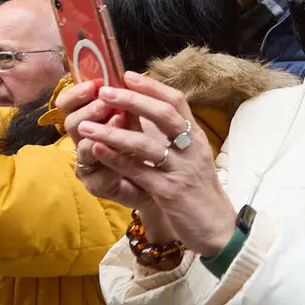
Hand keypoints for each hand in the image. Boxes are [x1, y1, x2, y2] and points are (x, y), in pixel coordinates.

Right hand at [56, 79, 138, 203]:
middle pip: (70, 123)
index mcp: (88, 120)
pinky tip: (123, 155)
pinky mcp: (96, 185)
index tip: (95, 84)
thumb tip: (128, 77)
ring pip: (81, 148)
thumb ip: (129, 102)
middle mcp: (83, 140)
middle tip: (106, 103)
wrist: (159, 179)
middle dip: (88, 111)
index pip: (67, 104)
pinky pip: (96, 175)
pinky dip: (110, 162)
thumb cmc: (147, 144)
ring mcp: (87, 164)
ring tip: (117, 120)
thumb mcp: (139, 117)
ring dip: (100, 133)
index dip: (75, 93)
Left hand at [76, 72, 235, 255]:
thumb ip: (175, 140)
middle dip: (132, 100)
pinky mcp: (170, 193)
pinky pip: (139, 172)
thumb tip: (148, 116)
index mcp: (197, 138)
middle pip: (164, 115)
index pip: (177, 102)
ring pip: (146, 145)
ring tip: (87, 125)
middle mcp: (192, 150)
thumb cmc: (200, 194)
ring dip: (113, 132)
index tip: (127, 74)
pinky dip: (116, 159)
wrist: (217, 230)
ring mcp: (182, 171)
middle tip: (105, 90)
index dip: (152, 86)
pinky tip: (98, 150)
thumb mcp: (193, 161)